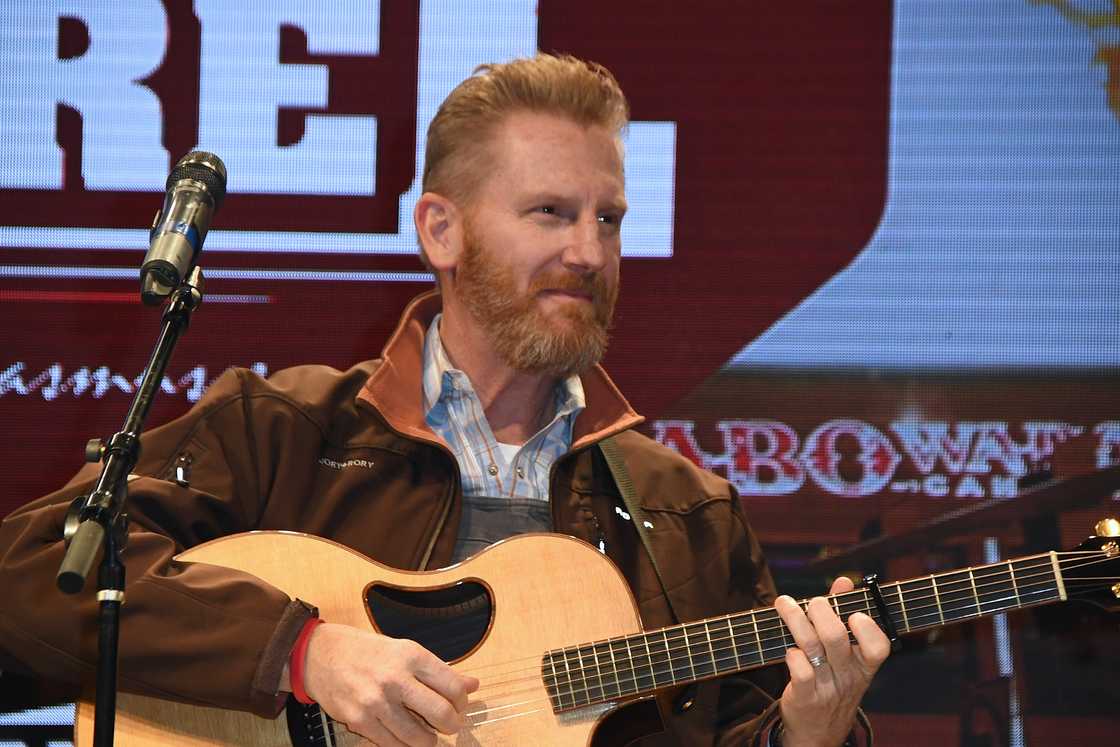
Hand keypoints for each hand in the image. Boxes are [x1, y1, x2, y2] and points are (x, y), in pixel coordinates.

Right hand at [301, 623, 479, 745]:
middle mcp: (395, 678)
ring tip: (429, 735)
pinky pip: (392, 744)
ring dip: (429, 740)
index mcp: (411, 656)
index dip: (462, 701)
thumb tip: (473, 684)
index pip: (453, 686)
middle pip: (441, 713)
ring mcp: (376, 702)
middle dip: (452, 724)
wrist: (321, 655)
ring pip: (418, 736)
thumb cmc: (366, 651)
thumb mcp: (406, 650)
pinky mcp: (360, 721)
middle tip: (450, 725)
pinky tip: (406, 738)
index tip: (460, 705)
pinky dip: (404, 745)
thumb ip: (439, 671)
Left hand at [773, 577, 889, 746]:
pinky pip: (798, 670)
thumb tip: (844, 581)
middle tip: (813, 602)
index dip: (867, 628)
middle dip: (821, 612)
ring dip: (795, 619)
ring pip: (811, 646)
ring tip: (784, 604)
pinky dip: (791, 653)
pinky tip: (787, 647)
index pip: (878, 648)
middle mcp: (848, 676)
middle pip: (836, 637)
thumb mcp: (847, 654)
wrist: (819, 731)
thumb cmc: (833, 680)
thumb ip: (844, 613)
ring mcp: (826, 687)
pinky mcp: (804, 697)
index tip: (854, 613)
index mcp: (864, 665)